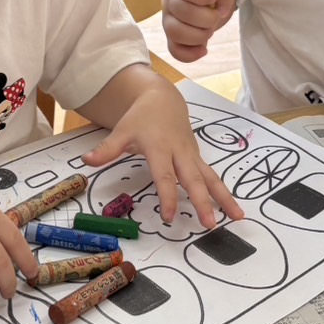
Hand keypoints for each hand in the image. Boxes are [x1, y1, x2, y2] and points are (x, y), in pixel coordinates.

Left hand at [80, 82, 244, 226]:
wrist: (163, 99)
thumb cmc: (141, 118)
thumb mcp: (122, 131)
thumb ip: (107, 149)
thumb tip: (86, 161)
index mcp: (160, 147)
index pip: (165, 175)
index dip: (168, 196)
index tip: (169, 217)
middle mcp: (180, 152)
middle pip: (193, 179)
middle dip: (203, 201)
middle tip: (209, 224)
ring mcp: (192, 155)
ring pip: (211, 178)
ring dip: (224, 198)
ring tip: (237, 217)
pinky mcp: (198, 158)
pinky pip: (213, 177)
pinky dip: (224, 192)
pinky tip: (234, 210)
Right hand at [162, 0, 236, 62]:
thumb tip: (221, 11)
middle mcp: (171, 1)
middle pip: (184, 12)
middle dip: (208, 18)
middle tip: (215, 16)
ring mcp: (168, 21)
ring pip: (176, 33)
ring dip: (200, 36)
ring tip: (209, 30)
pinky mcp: (171, 38)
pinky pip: (175, 51)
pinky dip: (191, 55)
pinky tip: (204, 49)